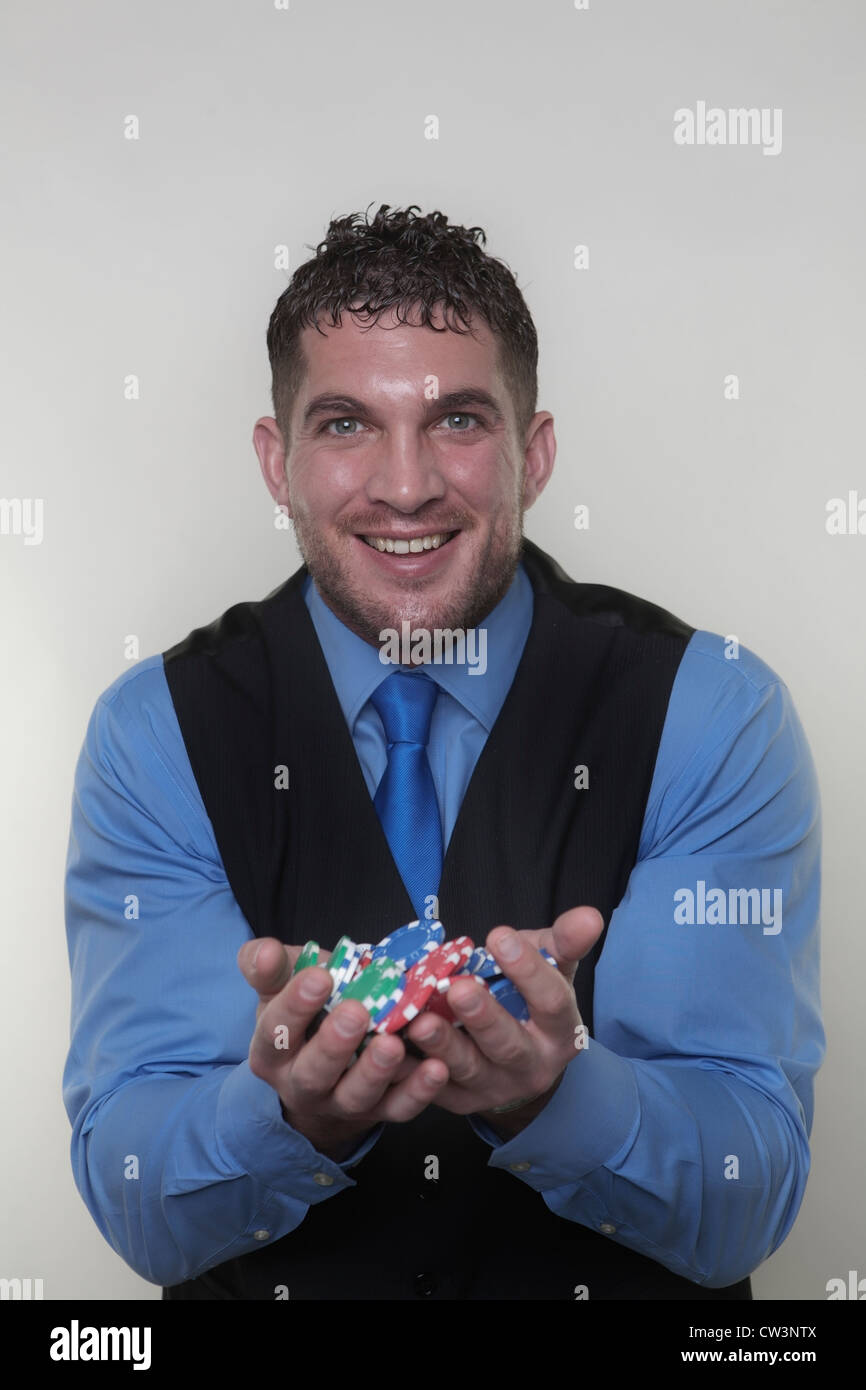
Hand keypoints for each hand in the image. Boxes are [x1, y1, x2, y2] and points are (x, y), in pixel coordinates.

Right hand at [238, 938, 448, 1159]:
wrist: (330, 1059)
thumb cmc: (309, 1009)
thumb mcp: (281, 985)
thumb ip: (267, 967)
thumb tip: (266, 951)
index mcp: (271, 1051)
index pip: (276, 1032)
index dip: (295, 1006)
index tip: (319, 977)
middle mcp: (301, 1085)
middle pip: (313, 1073)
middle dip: (334, 1044)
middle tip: (357, 1012)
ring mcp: (340, 1102)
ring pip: (355, 1096)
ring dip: (376, 1072)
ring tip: (392, 1044)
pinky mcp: (379, 1111)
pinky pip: (398, 1108)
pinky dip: (418, 1092)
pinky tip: (436, 1068)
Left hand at [403, 906, 603, 1133]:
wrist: (519, 1061)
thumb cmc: (530, 999)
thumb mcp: (553, 968)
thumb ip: (565, 942)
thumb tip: (590, 915)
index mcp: (561, 1032)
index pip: (552, 1002)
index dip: (528, 971)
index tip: (499, 935)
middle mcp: (531, 1066)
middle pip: (508, 1044)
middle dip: (483, 1016)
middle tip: (457, 987)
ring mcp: (493, 1087)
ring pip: (467, 1069)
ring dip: (441, 1045)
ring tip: (418, 1020)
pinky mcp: (457, 1099)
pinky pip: (431, 1088)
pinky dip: (408, 1070)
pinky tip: (388, 1046)